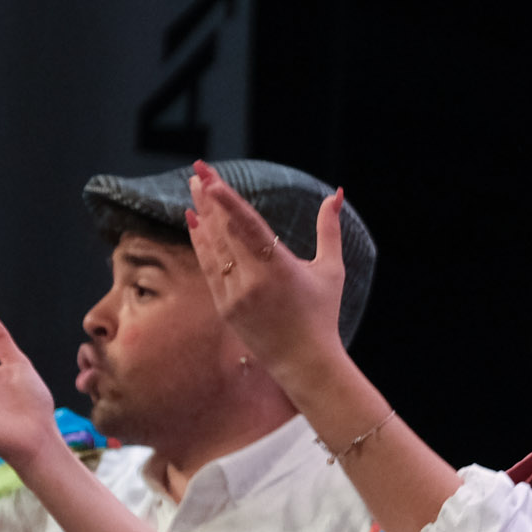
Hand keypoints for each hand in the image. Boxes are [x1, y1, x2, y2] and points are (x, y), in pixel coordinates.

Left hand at [186, 161, 347, 383]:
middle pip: (224, 231)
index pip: (248, 227)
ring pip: (213, 247)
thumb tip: (336, 194)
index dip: (228, 202)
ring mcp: (235, 295)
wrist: (304, 361)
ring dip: (202, 215)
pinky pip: (208, 267)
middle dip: (210, 198)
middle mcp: (253, 281)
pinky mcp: (225, 307)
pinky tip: (195, 222)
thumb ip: (329, 229)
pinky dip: (200, 243)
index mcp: (280, 269)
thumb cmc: (322, 314)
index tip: (212, 180)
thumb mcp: (332, 270)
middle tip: (198, 170)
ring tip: (194, 188)